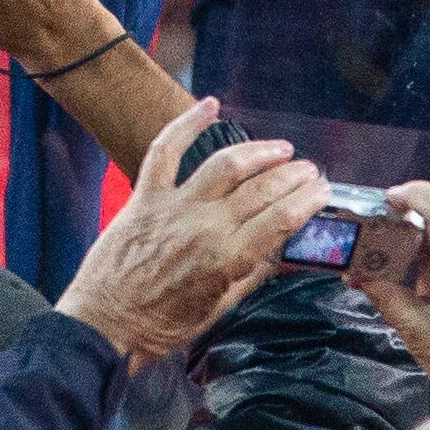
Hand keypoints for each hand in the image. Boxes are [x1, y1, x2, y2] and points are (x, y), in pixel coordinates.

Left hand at [57, 99, 318, 363]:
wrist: (106, 322)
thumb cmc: (163, 324)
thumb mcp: (220, 308)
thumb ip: (252, 274)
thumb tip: (283, 250)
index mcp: (228, 259)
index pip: (281, 219)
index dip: (308, 200)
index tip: (322, 189)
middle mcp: (205, 226)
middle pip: (260, 189)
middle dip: (292, 176)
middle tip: (309, 169)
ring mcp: (174, 205)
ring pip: (224, 164)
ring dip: (258, 151)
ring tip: (280, 148)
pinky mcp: (145, 194)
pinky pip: (166, 150)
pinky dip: (187, 123)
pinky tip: (211, 105)